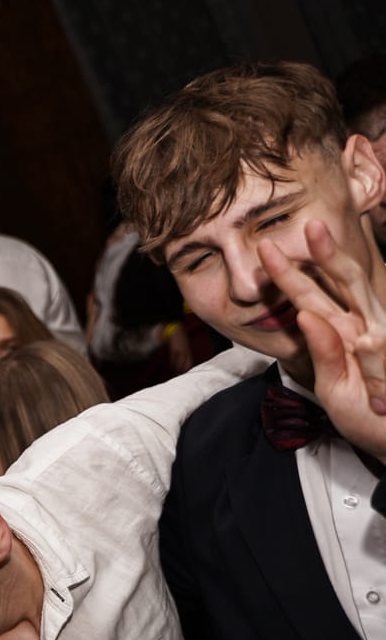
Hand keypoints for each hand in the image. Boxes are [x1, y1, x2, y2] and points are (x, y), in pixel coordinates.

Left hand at [259, 222, 385, 454]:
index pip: (314, 298)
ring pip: (367, 309)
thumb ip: (321, 352)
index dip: (291, 274)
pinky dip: (371, 351)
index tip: (266, 250)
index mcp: (345, 333)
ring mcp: (384, 344)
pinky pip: (379, 353)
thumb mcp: (333, 385)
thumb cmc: (366, 414)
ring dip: (343, 278)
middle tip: (309, 225)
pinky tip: (364, 338)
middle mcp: (368, 330)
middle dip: (328, 254)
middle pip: (348, 285)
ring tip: (319, 246)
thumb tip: (303, 315)